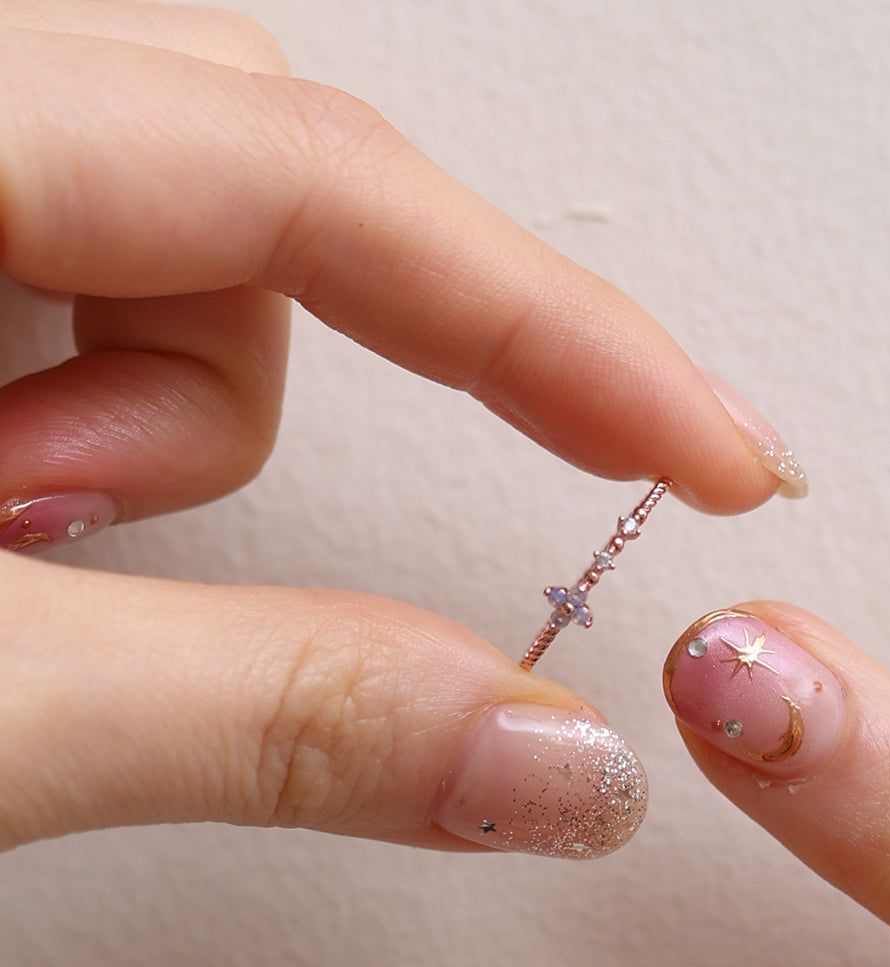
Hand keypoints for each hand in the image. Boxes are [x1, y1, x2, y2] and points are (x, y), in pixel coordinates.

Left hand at [0, 1, 793, 854]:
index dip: (552, 333)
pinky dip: (79, 403)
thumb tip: (554, 765)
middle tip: (97, 526)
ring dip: (147, 412)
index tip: (711, 452)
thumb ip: (265, 716)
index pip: (322, 183)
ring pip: (155, 219)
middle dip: (245, 388)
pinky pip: (62, 261)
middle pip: (252, 170)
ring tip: (12, 533)